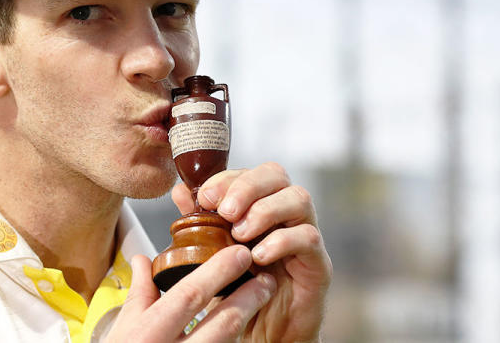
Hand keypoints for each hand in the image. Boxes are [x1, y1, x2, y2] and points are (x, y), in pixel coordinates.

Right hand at [105, 247, 277, 341]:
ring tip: (260, 298)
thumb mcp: (124, 328)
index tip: (239, 254)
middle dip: (248, 298)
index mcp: (148, 334)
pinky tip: (243, 327)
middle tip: (265, 278)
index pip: (188, 296)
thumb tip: (144, 261)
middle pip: (222, 324)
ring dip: (247, 320)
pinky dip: (234, 339)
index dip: (218, 272)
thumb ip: (140, 294)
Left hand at [174, 161, 331, 341]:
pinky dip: (281, 241)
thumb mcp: (214, 253)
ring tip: (239, 235)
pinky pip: (309, 237)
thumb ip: (201, 222)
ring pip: (299, 198)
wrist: (265, 331)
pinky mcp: (318, 262)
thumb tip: (180, 192)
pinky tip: (258, 256)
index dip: (228, 178)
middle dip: (247, 187)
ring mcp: (305, 234)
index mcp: (261, 204)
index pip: (251, 172)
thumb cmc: (241, 288)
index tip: (205, 197)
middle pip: (277, 174)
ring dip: (264, 211)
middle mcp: (286, 212)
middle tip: (225, 211)